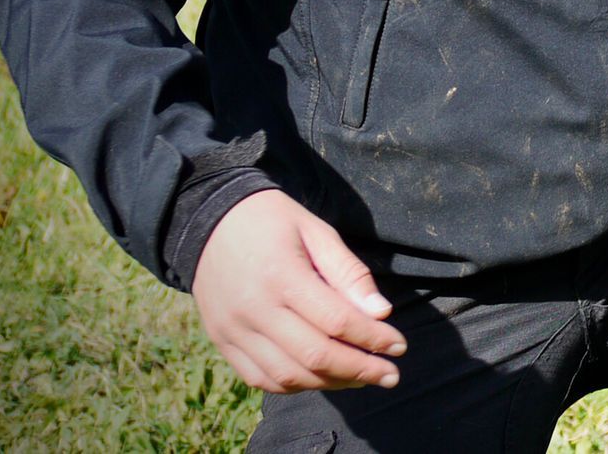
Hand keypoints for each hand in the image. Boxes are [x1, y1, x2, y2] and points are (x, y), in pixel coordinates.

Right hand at [192, 189, 405, 393]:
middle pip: (315, 356)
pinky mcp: (221, 342)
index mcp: (282, 276)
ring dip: (331, 383)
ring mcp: (233, 331)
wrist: (207, 220)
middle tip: (391, 375)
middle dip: (360, 370)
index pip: (337, 322)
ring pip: (288, 376)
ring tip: (362, 378)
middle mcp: (254, 310)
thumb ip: (349, 273)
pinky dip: (295, 386)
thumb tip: (382, 313)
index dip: (373, 339)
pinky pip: (260, 378)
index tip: (400, 347)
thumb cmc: (272, 220)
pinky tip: (322, 378)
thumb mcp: (317, 231)